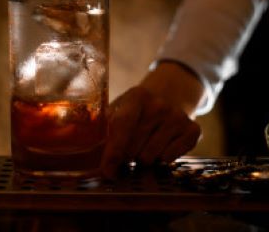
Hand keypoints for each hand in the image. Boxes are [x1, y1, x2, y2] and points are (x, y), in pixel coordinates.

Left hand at [100, 62, 203, 178]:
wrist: (169, 97)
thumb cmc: (135, 111)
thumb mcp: (119, 110)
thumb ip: (102, 127)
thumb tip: (75, 145)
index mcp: (137, 96)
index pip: (122, 127)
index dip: (113, 152)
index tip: (107, 171)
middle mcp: (160, 104)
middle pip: (135, 147)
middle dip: (126, 157)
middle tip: (126, 153)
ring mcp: (178, 116)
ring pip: (152, 157)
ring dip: (143, 159)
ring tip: (144, 147)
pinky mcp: (193, 129)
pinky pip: (171, 158)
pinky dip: (162, 160)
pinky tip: (161, 148)